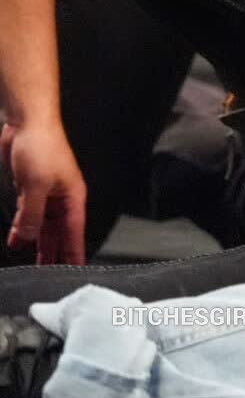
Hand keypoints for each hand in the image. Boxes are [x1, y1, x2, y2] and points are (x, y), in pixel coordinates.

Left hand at [1, 122, 86, 264]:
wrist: (27, 123)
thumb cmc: (42, 146)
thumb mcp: (34, 186)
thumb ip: (32, 215)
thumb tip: (27, 237)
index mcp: (72, 198)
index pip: (75, 233)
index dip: (74, 252)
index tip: (74, 271)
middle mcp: (61, 199)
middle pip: (60, 232)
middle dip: (54, 253)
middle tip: (49, 274)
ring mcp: (46, 194)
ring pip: (43, 225)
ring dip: (37, 242)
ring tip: (33, 263)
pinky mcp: (30, 188)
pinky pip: (28, 214)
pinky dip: (22, 228)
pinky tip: (16, 239)